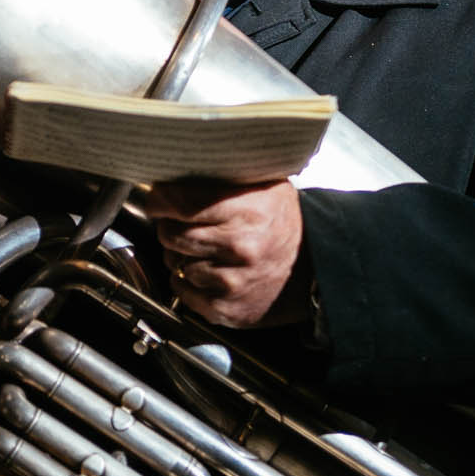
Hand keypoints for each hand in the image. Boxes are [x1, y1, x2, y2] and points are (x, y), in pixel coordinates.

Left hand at [144, 178, 304, 327]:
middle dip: (169, 226)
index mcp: (247, 211)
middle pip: (171, 234)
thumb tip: (177, 166)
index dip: (161, 200)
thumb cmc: (283, 223)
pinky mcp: (227, 309)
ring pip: (175, 263)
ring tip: (203, 247)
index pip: (181, 203)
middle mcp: (240, 247)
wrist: (315, 269)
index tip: (159, 199)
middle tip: (181, 222)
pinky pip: (183, 291)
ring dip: (180, 255)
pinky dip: (187, 280)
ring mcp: (233, 282)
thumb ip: (224, 176)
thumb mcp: (264, 186)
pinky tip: (207, 270)